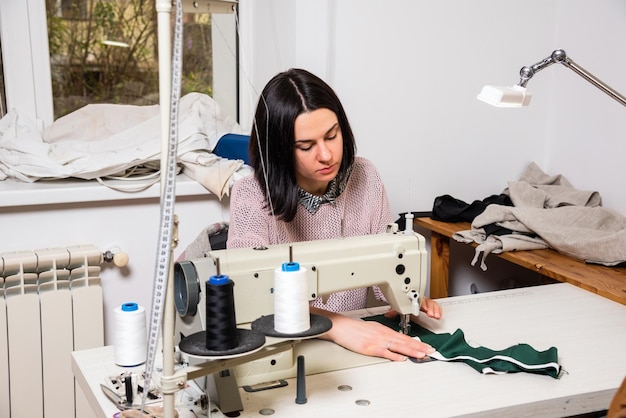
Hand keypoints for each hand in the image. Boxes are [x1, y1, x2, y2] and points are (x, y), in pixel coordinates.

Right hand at [312, 307, 435, 361]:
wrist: (341, 326)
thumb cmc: (353, 328)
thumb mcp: (372, 328)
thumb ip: (383, 335)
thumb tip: (393, 342)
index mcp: (384, 330)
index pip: (404, 337)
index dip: (417, 342)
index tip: (426, 346)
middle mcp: (383, 334)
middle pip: (404, 341)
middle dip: (419, 346)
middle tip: (430, 350)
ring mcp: (377, 341)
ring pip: (398, 346)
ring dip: (411, 350)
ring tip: (422, 354)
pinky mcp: (370, 348)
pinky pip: (384, 352)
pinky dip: (394, 355)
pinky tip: (401, 358)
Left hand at [385, 296, 441, 320]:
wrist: (408, 297)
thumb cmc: (404, 301)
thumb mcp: (398, 305)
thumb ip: (394, 310)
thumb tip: (387, 314)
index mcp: (412, 298)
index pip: (416, 299)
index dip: (420, 304)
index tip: (422, 308)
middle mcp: (420, 298)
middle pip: (426, 301)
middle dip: (429, 307)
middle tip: (430, 313)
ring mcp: (425, 301)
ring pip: (431, 303)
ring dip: (434, 309)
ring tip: (435, 316)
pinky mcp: (429, 305)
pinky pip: (435, 305)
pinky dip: (437, 310)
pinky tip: (438, 315)